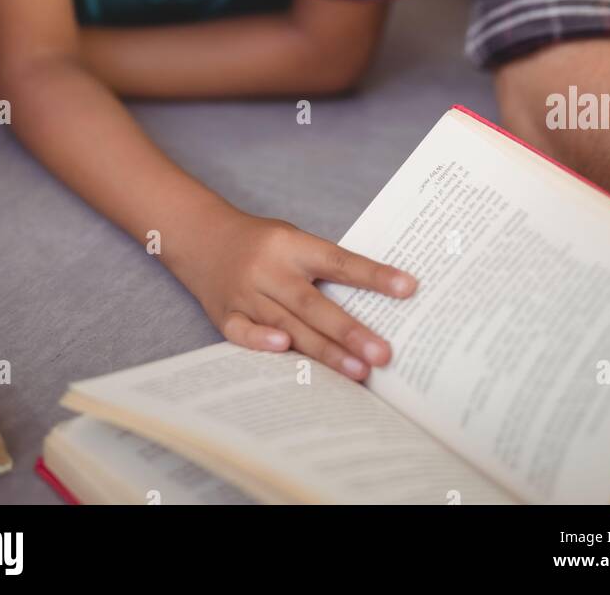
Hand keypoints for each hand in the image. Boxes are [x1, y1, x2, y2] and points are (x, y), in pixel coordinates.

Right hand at [175, 203, 417, 380]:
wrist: (200, 237)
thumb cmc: (261, 243)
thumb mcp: (293, 240)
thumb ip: (322, 268)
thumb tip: (373, 304)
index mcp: (291, 245)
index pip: (338, 261)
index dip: (373, 275)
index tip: (408, 288)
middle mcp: (269, 269)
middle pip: (313, 303)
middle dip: (350, 331)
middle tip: (384, 354)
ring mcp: (245, 293)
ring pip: (287, 324)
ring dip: (324, 351)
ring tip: (359, 371)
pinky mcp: (224, 314)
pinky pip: (243, 332)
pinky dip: (262, 342)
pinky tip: (287, 353)